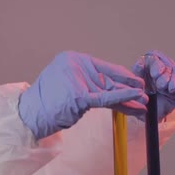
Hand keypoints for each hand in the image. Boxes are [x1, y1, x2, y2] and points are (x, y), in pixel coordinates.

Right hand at [19, 51, 147, 139]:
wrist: (31, 115)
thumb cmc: (46, 103)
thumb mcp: (66, 85)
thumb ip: (84, 82)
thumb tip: (109, 87)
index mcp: (70, 58)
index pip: (101, 67)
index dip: (119, 77)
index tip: (133, 83)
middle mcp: (75, 65)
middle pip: (107, 78)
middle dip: (127, 87)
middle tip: (143, 92)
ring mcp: (77, 79)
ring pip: (109, 89)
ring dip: (128, 96)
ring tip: (143, 101)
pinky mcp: (80, 95)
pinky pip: (105, 97)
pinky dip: (122, 97)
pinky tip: (136, 98)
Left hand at [131, 50, 174, 120]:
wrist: (144, 114)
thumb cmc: (137, 97)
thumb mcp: (133, 86)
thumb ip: (136, 74)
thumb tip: (140, 63)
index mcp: (147, 66)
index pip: (154, 58)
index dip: (156, 65)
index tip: (155, 74)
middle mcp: (160, 70)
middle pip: (166, 66)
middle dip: (165, 76)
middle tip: (161, 86)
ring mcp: (171, 79)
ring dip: (174, 81)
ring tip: (171, 89)